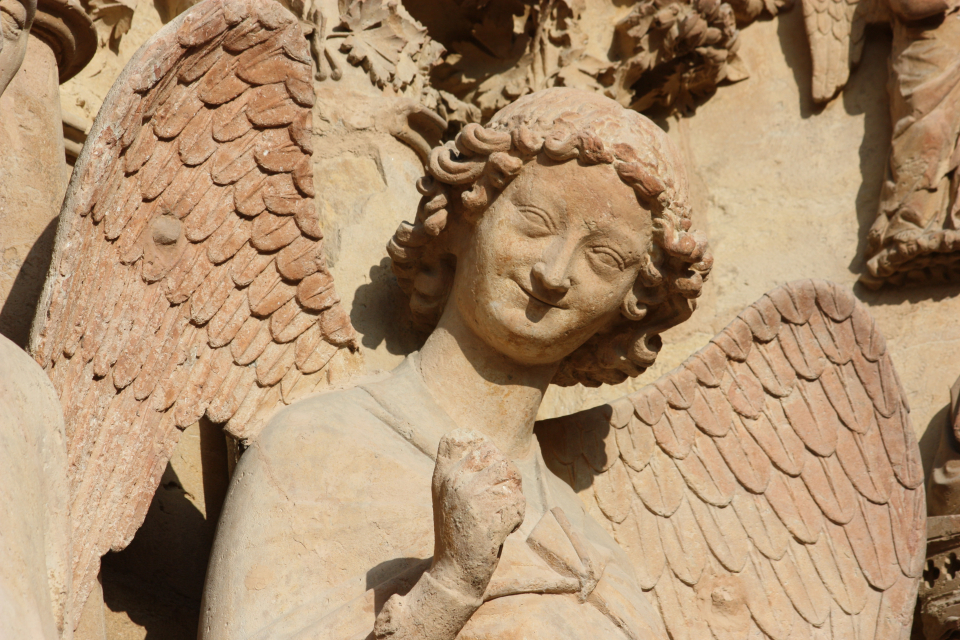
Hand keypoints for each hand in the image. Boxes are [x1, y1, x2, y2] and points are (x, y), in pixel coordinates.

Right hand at [428, 430, 525, 600]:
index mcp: (444, 474)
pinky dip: (516, 518)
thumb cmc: (458, 531)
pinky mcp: (488, 515)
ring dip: (514, 499)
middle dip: (509, 478)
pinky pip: (519, 503)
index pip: (466, 438)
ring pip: (512, 479)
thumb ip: (456, 465)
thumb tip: (474, 435)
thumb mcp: (447, 493)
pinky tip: (501, 531)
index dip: (484, 446)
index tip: (487, 468)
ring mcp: (471, 496)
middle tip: (500, 500)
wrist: (455, 571)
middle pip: (499, 458)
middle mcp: (455, 481)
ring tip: (499, 516)